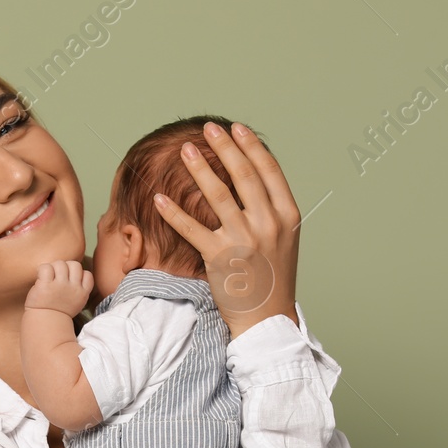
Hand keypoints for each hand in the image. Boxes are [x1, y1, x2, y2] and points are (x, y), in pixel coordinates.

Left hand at [24, 259, 93, 316]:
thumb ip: (78, 290)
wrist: (44, 325)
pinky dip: (42, 270)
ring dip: (53, 268)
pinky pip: (46, 267)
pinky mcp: (45, 285)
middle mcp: (73, 288)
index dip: (79, 274)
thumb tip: (76, 275)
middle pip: (75, 264)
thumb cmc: (58, 314)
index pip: (87, 274)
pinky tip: (40, 278)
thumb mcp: (76, 304)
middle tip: (57, 276)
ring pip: (61, 264)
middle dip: (66, 267)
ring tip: (48, 277)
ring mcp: (59, 286)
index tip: (70, 280)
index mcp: (82, 293)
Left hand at [151, 121, 301, 338]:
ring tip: (185, 150)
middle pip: (244, 175)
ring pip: (218, 195)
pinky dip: (174, 212)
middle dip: (225, 147)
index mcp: (288, 216)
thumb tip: (252, 177)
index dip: (252, 146)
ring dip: (200, 169)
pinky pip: (192, 229)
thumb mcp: (284, 239)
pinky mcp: (220, 258)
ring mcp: (245, 240)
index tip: (237, 128)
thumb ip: (272, 209)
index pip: (269, 171)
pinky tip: (159, 198)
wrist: (268, 319)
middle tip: (209, 128)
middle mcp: (269, 224)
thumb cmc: (272, 278)